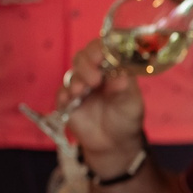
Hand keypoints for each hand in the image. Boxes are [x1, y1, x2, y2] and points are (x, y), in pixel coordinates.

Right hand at [65, 50, 146, 165]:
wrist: (114, 143)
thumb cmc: (126, 118)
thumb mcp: (131, 103)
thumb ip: (125, 87)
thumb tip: (120, 73)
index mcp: (112, 68)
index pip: (103, 49)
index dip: (100, 48)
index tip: (101, 54)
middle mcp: (94, 73)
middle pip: (84, 57)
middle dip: (87, 64)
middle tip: (94, 78)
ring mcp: (80, 86)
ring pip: (72, 73)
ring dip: (77, 79)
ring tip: (82, 91)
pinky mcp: (68, 101)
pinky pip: (61, 94)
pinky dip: (64, 94)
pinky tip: (70, 99)